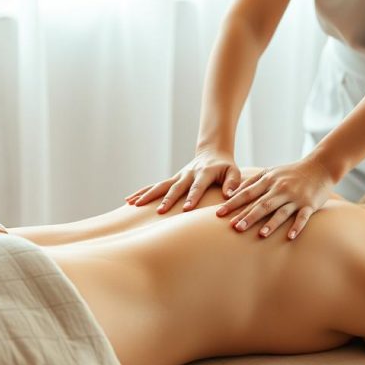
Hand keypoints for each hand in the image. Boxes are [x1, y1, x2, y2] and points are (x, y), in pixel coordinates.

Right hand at [125, 149, 241, 213]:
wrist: (212, 153)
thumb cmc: (225, 167)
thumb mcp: (234, 172)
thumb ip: (232, 183)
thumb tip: (229, 195)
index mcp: (203, 173)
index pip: (197, 187)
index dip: (192, 197)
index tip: (186, 209)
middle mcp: (188, 174)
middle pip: (175, 188)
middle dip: (168, 199)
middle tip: (160, 211)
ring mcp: (177, 177)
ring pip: (160, 186)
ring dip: (148, 195)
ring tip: (135, 205)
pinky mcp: (172, 180)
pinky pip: (155, 187)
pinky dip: (142, 192)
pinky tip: (130, 200)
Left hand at [215, 159, 334, 239]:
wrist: (320, 166)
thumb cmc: (291, 172)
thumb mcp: (270, 172)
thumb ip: (251, 182)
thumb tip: (231, 193)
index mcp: (269, 181)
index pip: (247, 194)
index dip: (233, 203)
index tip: (219, 213)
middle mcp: (280, 189)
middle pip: (262, 204)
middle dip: (247, 216)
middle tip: (234, 227)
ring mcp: (295, 197)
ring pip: (281, 211)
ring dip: (271, 223)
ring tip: (260, 234)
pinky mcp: (309, 204)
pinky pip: (303, 217)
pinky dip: (297, 226)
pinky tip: (290, 236)